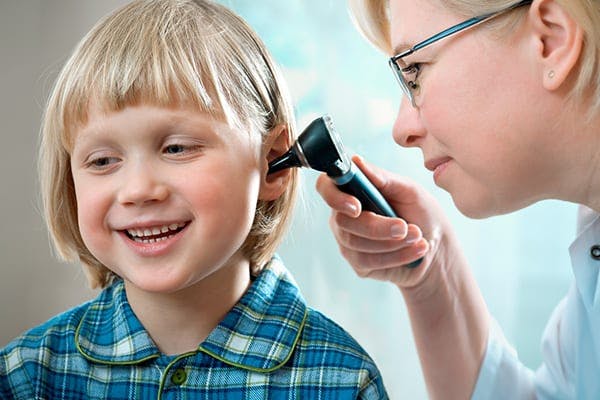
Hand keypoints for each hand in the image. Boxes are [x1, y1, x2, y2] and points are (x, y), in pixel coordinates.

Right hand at [316, 155, 450, 287]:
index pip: (325, 187)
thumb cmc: (420, 212)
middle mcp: (344, 215)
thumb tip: (355, 160)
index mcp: (352, 190)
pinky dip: (397, 256)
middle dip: (376, 226)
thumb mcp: (408, 190)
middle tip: (405, 226)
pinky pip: (369, 262)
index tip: (357, 206)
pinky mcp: (359, 264)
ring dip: (392, 242)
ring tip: (418, 236)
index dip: (334, 197)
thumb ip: (381, 177)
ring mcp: (348, 241)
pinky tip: (416, 250)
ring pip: (356, 244)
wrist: (436, 246)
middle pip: (343, 222)